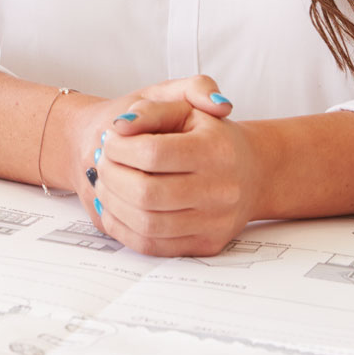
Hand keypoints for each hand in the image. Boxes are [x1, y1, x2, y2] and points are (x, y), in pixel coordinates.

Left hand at [70, 76, 260, 256]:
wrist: (252, 172)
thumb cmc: (211, 136)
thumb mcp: (185, 107)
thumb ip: (151, 109)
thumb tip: (119, 125)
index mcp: (216, 149)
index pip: (153, 153)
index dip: (119, 148)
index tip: (108, 141)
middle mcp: (221, 189)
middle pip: (146, 192)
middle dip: (111, 176)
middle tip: (101, 164)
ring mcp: (216, 222)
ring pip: (147, 224)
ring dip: (112, 204)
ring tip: (104, 184)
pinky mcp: (207, 244)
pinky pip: (154, 246)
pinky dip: (123, 228)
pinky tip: (114, 208)